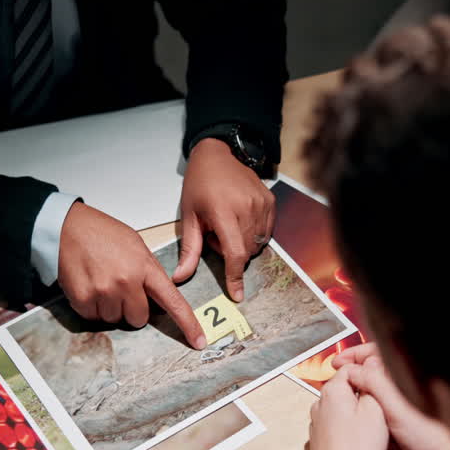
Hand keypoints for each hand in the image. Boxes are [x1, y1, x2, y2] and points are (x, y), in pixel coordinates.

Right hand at [58, 201, 206, 348]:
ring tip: (101, 281)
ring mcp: (104, 292)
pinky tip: (89, 285)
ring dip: (110, 307)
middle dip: (132, 308)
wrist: (68, 227)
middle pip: (139, 319)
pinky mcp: (83, 299)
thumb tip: (159, 298)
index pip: (173, 302)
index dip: (187, 324)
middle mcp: (126, 282)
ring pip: (115, 319)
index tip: (198, 341)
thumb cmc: (102, 234)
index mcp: (145, 268)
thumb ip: (150, 272)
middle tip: (120, 286)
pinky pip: (94, 318)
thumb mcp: (136, 246)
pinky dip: (92, 307)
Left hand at [173, 137, 275, 301]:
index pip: (234, 252)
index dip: (235, 276)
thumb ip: (189, 250)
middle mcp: (246, 207)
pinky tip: (239, 219)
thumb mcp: (189, 216)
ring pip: (257, 243)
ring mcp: (261, 203)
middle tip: (215, 234)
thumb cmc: (199, 184)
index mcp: (223, 211)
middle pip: (246, 251)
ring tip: (227, 223)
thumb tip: (179, 278)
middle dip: (231, 253)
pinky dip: (253, 234)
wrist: (217, 154)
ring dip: (242, 243)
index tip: (237, 295)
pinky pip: (266, 231)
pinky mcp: (270, 201)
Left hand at [308, 368, 388, 449]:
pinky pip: (341, 430)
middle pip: (349, 392)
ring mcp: (318, 424)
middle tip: (384, 416)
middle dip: (368, 402)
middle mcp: (320, 405)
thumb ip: (372, 384)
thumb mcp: (376, 411)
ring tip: (378, 438)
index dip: (370, 376)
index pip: (351, 368)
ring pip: (346, 413)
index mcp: (332, 392)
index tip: (382, 387)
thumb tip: (370, 366)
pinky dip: (355, 435)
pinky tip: (367, 449)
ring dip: (363, 421)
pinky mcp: (321, 441)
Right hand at [333, 344, 449, 449]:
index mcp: (405, 378)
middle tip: (343, 398)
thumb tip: (353, 368)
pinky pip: (382, 428)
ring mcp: (405, 410)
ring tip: (365, 429)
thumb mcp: (395, 406)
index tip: (337, 363)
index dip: (355, 355)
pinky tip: (384, 449)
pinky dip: (379, 437)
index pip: (376, 353)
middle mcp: (405, 391)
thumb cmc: (431, 436)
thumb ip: (373, 382)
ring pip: (374, 407)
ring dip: (368, 420)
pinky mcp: (404, 429)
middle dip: (358, 393)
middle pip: (372, 381)